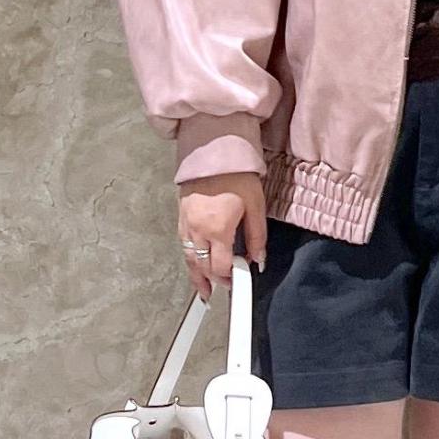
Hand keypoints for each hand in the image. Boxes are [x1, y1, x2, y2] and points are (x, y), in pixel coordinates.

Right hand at [176, 172, 267, 301]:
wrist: (214, 147)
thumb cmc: (236, 173)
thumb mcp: (256, 205)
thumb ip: (257, 237)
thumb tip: (258, 259)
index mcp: (218, 228)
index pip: (220, 266)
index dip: (230, 278)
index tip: (238, 282)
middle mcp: (198, 228)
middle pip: (201, 266)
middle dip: (212, 281)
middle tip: (221, 290)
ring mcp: (186, 221)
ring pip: (188, 257)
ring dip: (196, 274)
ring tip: (203, 289)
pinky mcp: (181, 214)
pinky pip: (183, 243)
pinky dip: (189, 256)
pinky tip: (194, 262)